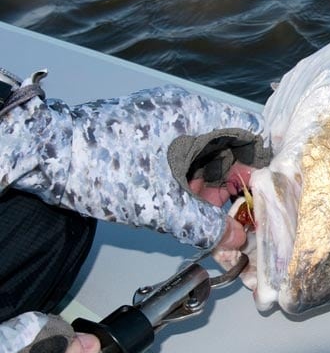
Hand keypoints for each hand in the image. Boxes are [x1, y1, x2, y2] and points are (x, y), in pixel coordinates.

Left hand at [3, 83, 268, 248]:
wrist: (44, 158)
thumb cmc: (105, 171)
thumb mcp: (162, 207)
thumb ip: (205, 226)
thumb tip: (235, 241)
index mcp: (196, 116)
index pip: (250, 131)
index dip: (262, 165)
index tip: (262, 196)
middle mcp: (185, 111)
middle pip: (229, 144)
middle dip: (234, 182)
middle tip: (232, 215)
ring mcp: (165, 119)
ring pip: (205, 152)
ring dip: (210, 184)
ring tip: (203, 215)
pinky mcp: (148, 131)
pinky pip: (183, 153)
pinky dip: (189, 179)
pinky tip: (183, 205)